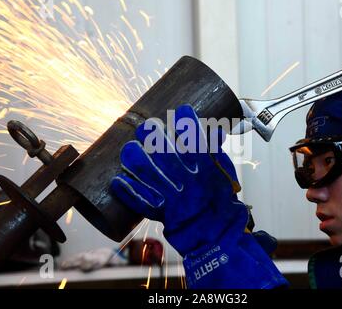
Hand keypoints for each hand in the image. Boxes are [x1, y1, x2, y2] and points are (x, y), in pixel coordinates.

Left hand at [111, 104, 244, 255]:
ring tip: (129, 148)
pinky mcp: (162, 212)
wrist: (217, 231)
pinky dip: (128, 192)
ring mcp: (174, 198)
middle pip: (166, 154)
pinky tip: (117, 181)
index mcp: (206, 170)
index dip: (187, 123)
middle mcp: (189, 181)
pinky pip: (142, 202)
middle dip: (154, 136)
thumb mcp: (224, 172)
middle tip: (147, 125)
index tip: (181, 110)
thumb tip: (215, 128)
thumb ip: (215, 150)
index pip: (196, 141)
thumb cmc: (219, 199)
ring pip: (150, 175)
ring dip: (136, 160)